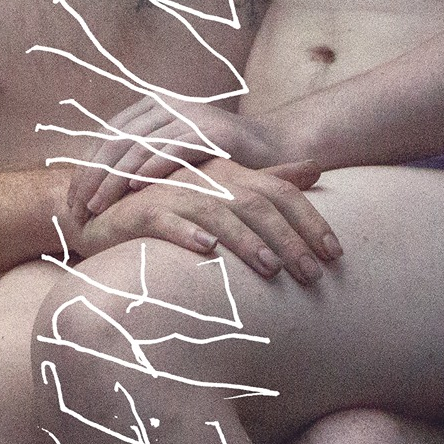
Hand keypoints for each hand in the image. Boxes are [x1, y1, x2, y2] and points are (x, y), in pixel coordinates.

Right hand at [66, 157, 341, 284]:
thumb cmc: (173, 208)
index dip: (310, 220)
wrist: (107, 212)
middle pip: (255, 204)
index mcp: (228, 175)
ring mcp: (171, 193)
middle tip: (313, 275)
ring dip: (245, 240)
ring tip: (270, 269)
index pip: (279, 193)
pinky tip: (206, 252)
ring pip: (215, 213)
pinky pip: (165, 221)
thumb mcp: (225, 193)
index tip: (336, 254)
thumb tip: (315, 169)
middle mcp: (204, 180)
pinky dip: (186, 234)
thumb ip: (267, 182)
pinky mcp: (140, 211)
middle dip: (288, 239)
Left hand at [68, 96, 273, 222]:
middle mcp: (166, 105)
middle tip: (77, 209)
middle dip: (92, 177)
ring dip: (113, 179)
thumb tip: (102, 185)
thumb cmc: (220, 160)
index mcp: (152, 107)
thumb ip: (144, 158)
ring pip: (138, 148)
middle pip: (115, 142)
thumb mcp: (175, 154)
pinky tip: (134, 190)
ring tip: (97, 207)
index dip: (86, 168)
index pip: (106, 137)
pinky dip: (150, 170)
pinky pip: (172, 151)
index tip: (72, 200)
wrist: (275, 148)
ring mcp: (189, 116)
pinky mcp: (211, 132)